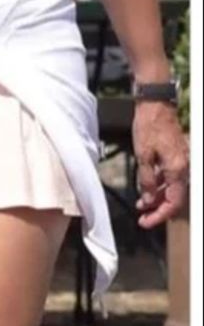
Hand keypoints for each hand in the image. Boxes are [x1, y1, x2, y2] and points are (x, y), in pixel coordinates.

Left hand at [133, 102, 188, 227]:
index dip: (159, 216)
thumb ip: (146, 180)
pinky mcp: (176, 155)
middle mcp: (183, 168)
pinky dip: (159, 183)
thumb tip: (147, 199)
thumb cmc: (149, 126)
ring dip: (157, 196)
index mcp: (178, 170)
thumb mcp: (143, 155)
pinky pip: (170, 176)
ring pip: (171, 187)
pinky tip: (146, 186)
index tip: (145, 222)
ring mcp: (181, 161)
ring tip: (141, 203)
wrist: (155, 103)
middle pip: (174, 198)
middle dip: (158, 208)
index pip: (173, 203)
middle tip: (142, 216)